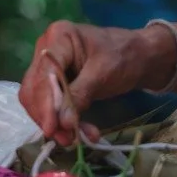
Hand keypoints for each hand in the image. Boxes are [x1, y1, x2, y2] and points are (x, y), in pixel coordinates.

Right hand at [20, 22, 149, 145]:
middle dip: (48, 117)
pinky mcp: (56, 81)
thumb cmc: (125, 56)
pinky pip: (52, 104)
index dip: (44, 104)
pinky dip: (64, 120)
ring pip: (40, 100)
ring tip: (74, 139)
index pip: (43, 75)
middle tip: (65, 139)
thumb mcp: (103, 74)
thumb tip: (62, 124)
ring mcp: (50, 66)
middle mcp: (47, 49)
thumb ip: (80, 96)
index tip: (51, 129)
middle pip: (35, 89)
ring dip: (56, 122)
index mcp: (58, 37)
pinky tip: (81, 131)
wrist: (142, 56)